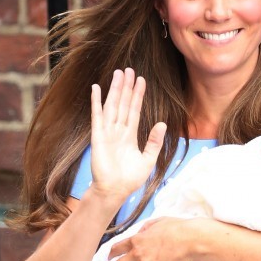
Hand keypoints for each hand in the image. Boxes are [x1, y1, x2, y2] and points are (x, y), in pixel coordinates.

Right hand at [90, 68, 166, 204]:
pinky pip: (97, 116)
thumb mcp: (148, 159)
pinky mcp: (98, 136)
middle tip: (129, 69)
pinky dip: (97, 102)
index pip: (134, 110)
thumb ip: (154, 141)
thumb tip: (163, 123)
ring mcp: (107, 132)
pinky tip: (97, 88)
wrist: (114, 190)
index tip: (141, 80)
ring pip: (112, 105)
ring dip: (115, 89)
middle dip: (126, 87)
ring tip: (119, 73)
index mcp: (130, 135)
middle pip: (123, 103)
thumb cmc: (130, 178)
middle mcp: (118, 130)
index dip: (137, 95)